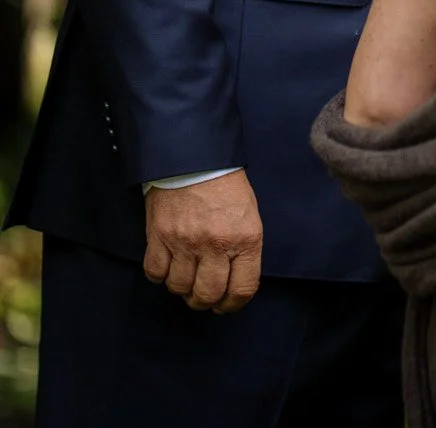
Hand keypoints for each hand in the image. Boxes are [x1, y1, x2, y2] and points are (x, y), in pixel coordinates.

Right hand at [143, 169, 262, 312]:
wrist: (196, 160)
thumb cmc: (227, 188)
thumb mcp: (249, 217)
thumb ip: (243, 249)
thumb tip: (233, 282)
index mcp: (246, 239)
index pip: (243, 288)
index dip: (234, 304)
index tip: (227, 305)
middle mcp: (216, 244)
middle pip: (208, 295)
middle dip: (206, 302)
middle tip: (204, 297)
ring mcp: (185, 242)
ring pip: (180, 288)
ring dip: (183, 289)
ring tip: (187, 277)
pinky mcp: (159, 237)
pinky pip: (155, 273)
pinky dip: (160, 275)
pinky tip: (168, 266)